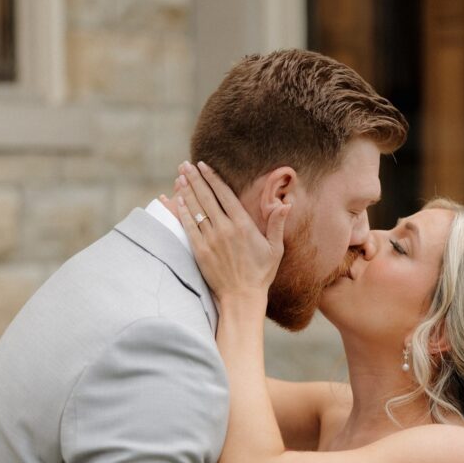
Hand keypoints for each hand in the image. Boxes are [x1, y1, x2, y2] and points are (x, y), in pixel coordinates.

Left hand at [165, 161, 289, 302]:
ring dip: (187, 190)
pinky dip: (183, 211)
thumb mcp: (275, 249)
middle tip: (186, 165)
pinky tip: (177, 199)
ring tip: (180, 176)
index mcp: (243, 225)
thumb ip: (277, 224)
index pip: (224, 194)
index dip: (213, 178)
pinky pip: (189, 226)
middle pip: (206, 197)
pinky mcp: (200, 251)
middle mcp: (225, 229)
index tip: (204, 165)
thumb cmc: (261, 274)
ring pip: (195, 209)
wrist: (242, 297)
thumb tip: (286, 204)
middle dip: (195, 179)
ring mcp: (210, 240)